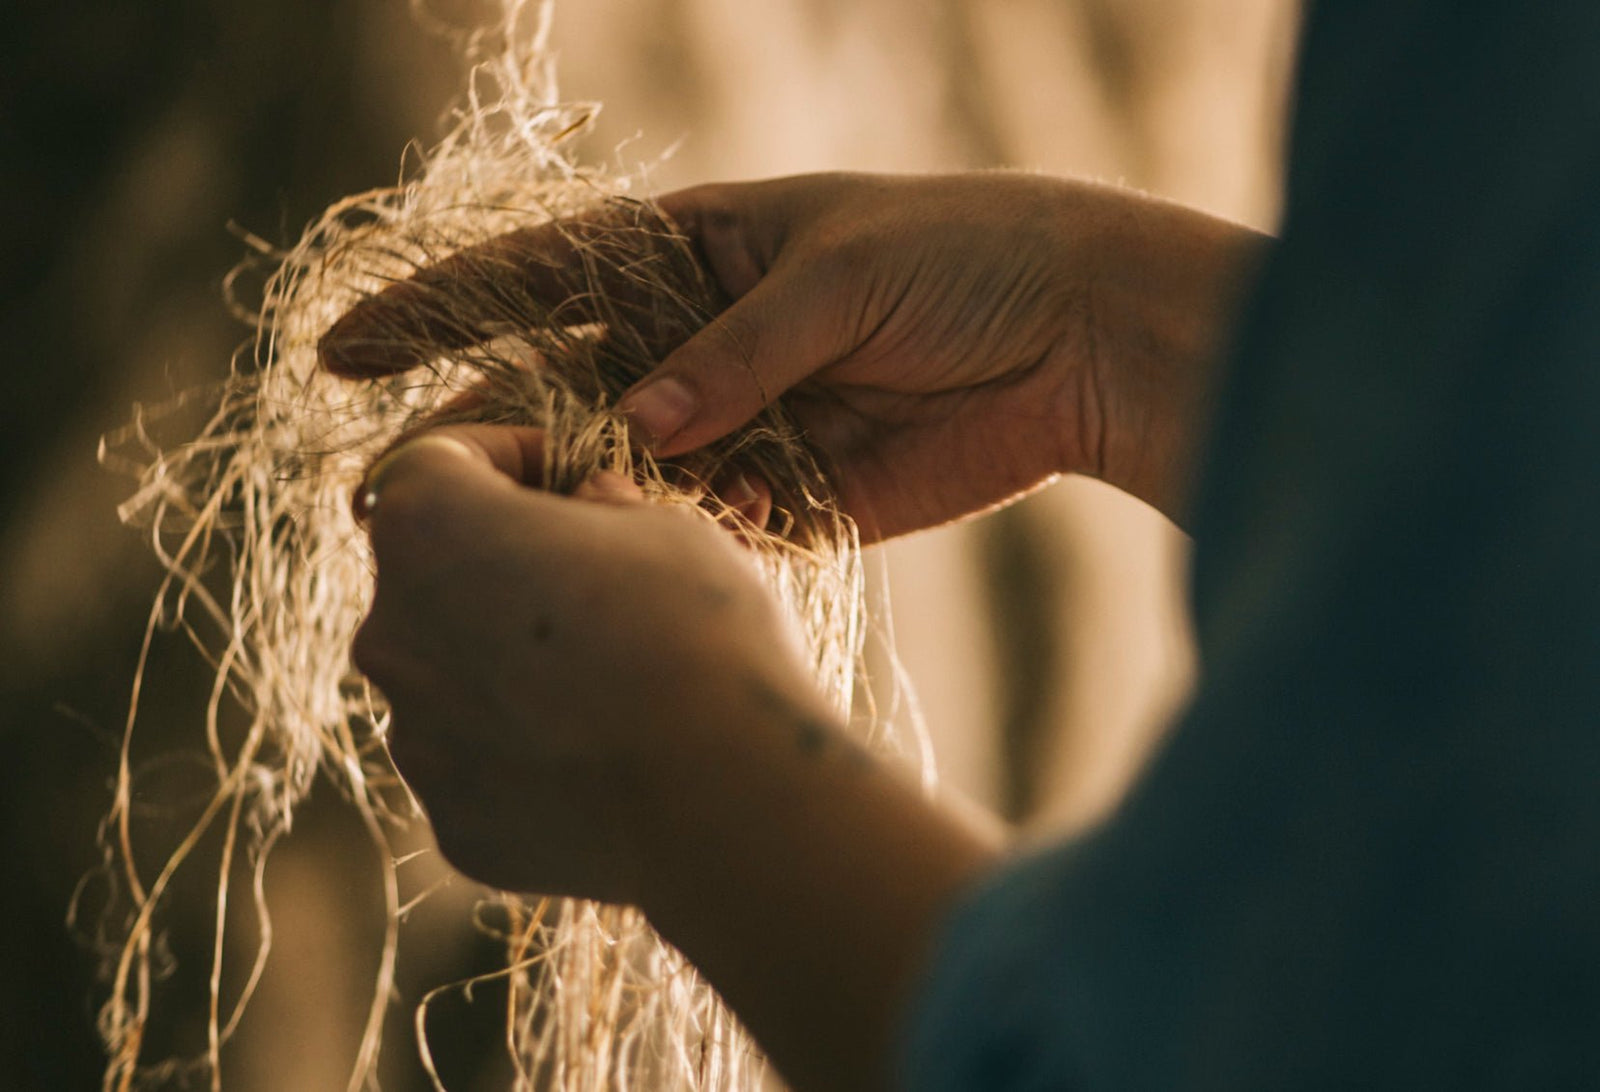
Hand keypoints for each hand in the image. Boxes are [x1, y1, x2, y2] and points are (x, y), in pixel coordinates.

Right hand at [322, 172, 1266, 535]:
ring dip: (569, 509)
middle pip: (564, 390)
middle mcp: (700, 342)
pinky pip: (703, 530)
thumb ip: (735, 356)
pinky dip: (669, 549)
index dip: (443, 312)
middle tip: (401, 492)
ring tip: (499, 550)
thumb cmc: (962, 259)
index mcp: (698, 253)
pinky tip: (629, 570)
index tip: (346, 351)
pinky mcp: (789, 498)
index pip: (545, 276)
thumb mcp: (839, 278)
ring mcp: (737, 424)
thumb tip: (637, 429)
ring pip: (622, 474)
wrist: (1077, 339)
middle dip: (487, 434)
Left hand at [351, 424, 1003, 1089]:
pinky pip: (486, 766)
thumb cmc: (700, 629)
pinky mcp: (454, 824)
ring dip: (516, 663)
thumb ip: (601, 505)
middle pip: (437, 578)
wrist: (730, 795)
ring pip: (457, 679)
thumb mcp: (667, 522)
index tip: (573, 473)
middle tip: (602, 578)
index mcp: (428, 528)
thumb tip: (588, 509)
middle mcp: (391, 632)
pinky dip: (532, 752)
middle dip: (509, 566)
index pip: (434, 461)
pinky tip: (613, 754)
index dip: (509, 456)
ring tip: (618, 679)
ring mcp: (416, 740)